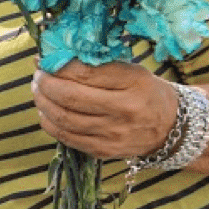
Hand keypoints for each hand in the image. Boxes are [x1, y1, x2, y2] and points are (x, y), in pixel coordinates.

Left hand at [32, 61, 176, 158]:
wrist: (170, 127)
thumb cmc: (144, 91)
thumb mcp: (130, 70)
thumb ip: (96, 64)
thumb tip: (54, 57)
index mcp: (133, 83)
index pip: (84, 72)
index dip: (57, 65)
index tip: (44, 59)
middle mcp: (125, 110)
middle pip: (70, 96)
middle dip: (45, 84)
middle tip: (38, 75)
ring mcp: (114, 134)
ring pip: (64, 118)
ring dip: (42, 102)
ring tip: (38, 91)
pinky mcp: (105, 151)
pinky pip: (66, 137)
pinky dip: (49, 122)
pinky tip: (46, 111)